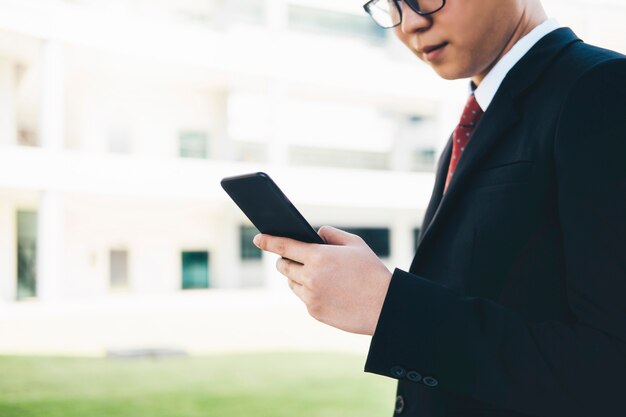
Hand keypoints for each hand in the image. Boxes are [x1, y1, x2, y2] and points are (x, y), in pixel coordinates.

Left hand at [253, 226, 391, 335]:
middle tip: (294, 258)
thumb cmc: (372, 272)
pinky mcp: (314, 311)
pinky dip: (309, 292)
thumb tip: (315, 234)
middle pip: (284, 266)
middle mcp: (310, 276)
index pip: (284, 246)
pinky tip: (325, 290)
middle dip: (286, 260)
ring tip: (315, 274)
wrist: (384, 306)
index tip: (258, 239)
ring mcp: (311, 296)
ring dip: (297, 277)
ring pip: (292, 283)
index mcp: (318, 256)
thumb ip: (331, 234)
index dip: (268, 241)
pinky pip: (303, 297)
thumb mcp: (355, 244)